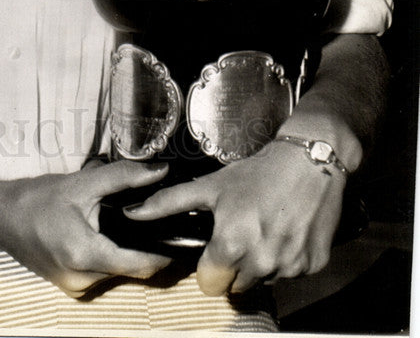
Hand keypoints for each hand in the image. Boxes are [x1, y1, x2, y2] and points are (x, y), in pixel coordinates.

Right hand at [0, 161, 172, 296]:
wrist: (0, 216)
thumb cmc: (38, 198)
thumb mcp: (82, 182)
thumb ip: (123, 178)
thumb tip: (160, 171)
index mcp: (86, 254)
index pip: (140, 265)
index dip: (164, 254)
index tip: (180, 238)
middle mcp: (82, 279)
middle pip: (130, 270)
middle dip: (145, 250)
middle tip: (157, 225)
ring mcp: (74, 287)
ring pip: (115, 273)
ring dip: (125, 254)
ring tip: (128, 226)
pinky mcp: (68, 286)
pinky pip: (100, 274)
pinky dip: (107, 258)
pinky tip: (104, 235)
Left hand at [124, 141, 345, 295]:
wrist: (310, 161)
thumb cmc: (257, 173)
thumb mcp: (211, 185)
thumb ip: (169, 203)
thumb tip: (133, 212)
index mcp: (231, 245)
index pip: (209, 283)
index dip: (209, 264)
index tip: (216, 245)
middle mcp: (261, 262)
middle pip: (236, 285)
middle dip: (234, 265)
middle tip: (241, 233)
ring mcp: (290, 266)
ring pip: (264, 280)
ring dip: (261, 262)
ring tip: (264, 228)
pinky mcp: (313, 265)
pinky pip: (291, 272)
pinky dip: (287, 257)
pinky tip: (285, 230)